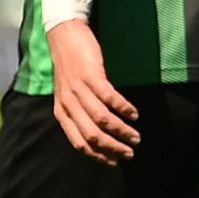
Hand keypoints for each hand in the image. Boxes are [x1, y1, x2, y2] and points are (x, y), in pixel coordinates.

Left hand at [46, 20, 139, 166]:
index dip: (98, 155)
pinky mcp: (91, 75)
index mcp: (62, 112)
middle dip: (113, 147)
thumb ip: (79, 111)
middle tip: (130, 152)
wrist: (64, 36)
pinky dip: (123, 108)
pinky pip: (108, 97)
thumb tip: (100, 130)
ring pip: (101, 119)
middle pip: (91, 134)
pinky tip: (134, 114)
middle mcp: (68, 104)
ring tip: (136, 136)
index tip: (115, 161)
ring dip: (121, 130)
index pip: (79, 142)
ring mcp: (79, 90)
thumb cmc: (71, 66)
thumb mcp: (68, 93)